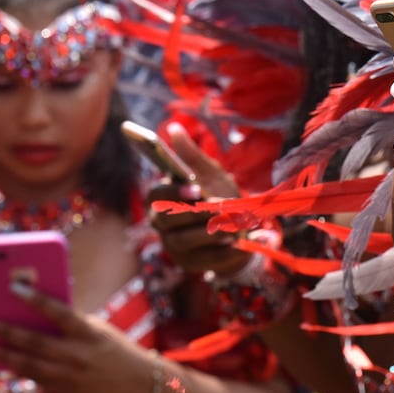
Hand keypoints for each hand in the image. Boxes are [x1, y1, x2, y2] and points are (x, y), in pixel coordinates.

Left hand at [0, 283, 159, 392]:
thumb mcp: (98, 330)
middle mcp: (76, 354)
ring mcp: (68, 376)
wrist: (135, 383)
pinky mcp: (63, 392)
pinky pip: (34, 380)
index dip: (34, 298)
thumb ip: (71, 322)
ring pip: (27, 365)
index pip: (58, 311)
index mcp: (88, 332)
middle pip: (33, 341)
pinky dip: (15, 371)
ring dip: (0, 355)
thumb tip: (39, 312)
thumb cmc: (114, 348)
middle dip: (3, 331)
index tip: (12, 287)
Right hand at [149, 125, 250, 275]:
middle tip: (219, 208)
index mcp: (163, 198)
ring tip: (232, 225)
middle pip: (167, 219)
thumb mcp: (209, 173)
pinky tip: (235, 242)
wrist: (238, 228)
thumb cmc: (218, 196)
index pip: (155, 195)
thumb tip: (174, 128)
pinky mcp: (188, 264)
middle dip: (195, 213)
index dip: (173, 192)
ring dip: (210, 232)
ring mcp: (172, 245)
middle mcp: (161, 223)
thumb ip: (192, 155)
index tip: (196, 188)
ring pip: (184, 240)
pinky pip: (203, 259)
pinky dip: (221, 250)